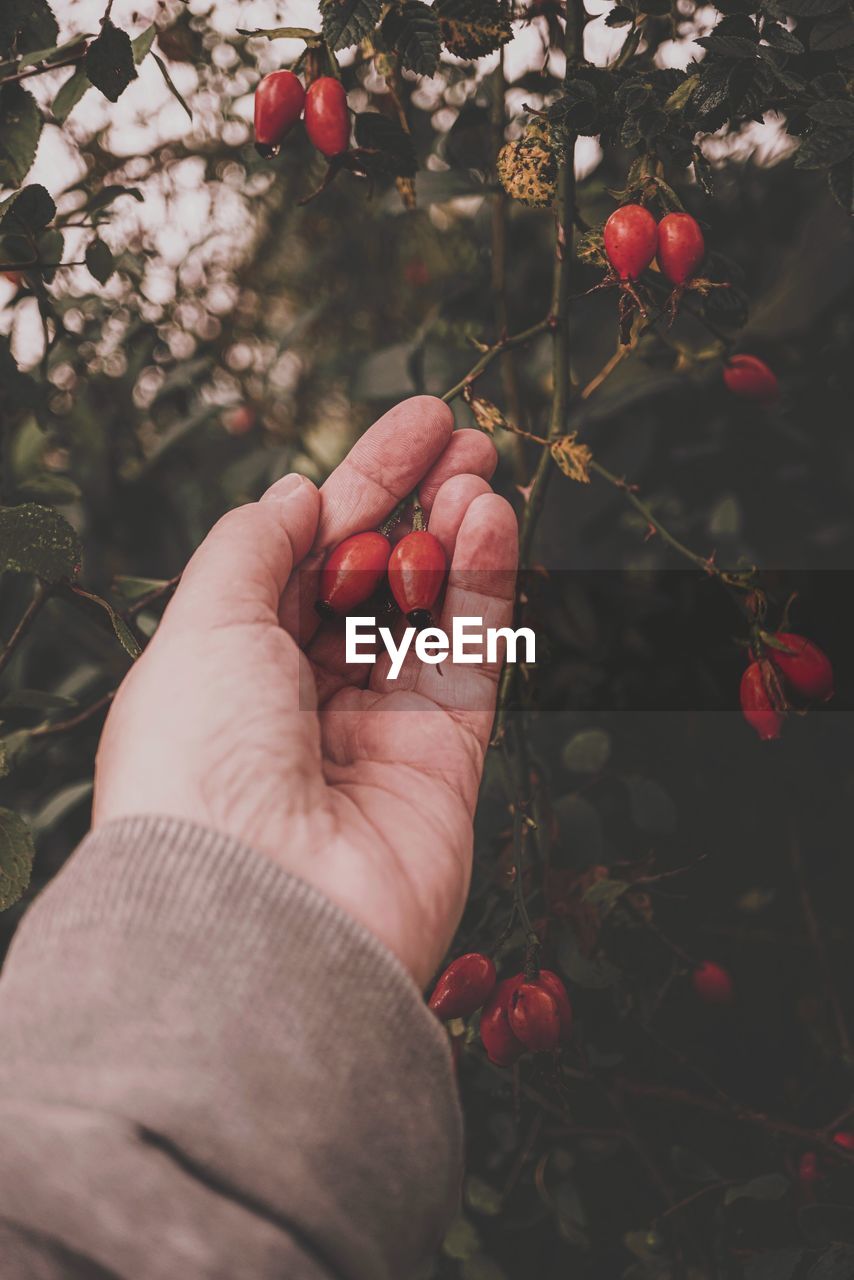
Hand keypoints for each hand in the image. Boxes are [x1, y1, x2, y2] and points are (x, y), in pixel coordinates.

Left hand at [93, 397, 517, 986]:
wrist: (257, 912)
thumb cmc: (200, 762)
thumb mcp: (201, 627)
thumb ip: (250, 550)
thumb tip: (291, 496)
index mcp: (230, 670)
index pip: (301, 558)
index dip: (354, 488)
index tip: (409, 426)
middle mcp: (302, 703)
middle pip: (370, 581)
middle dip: (413, 502)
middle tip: (460, 433)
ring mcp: (377, 735)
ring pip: (427, 615)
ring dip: (455, 535)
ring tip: (480, 468)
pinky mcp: (444, 766)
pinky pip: (471, 660)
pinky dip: (486, 589)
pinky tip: (494, 522)